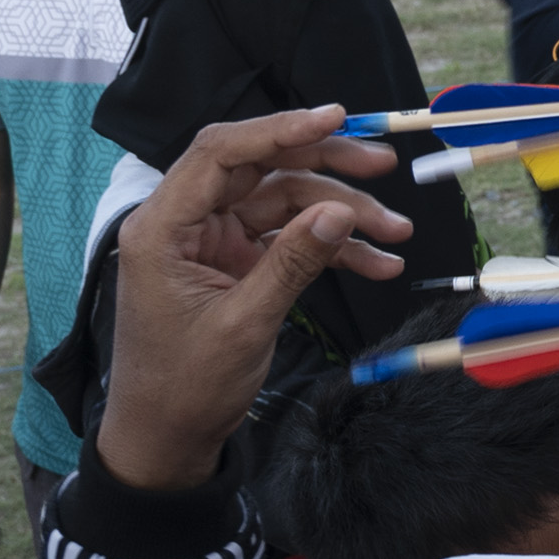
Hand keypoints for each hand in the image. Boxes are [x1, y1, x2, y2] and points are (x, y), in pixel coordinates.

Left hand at [96, 109, 412, 493]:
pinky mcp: (235, 265)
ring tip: (396, 233)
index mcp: (163, 226)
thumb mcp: (244, 324)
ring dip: (341, 215)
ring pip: (284, 204)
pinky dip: (330, 250)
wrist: (167, 439)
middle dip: (324, 167)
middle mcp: (185, 223)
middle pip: (260, 170)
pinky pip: (288, 241)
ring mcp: (212, 243)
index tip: (336, 119)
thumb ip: (291, 262)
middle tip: (383, 166)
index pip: (220, 154)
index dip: (279, 130)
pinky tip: (375, 263)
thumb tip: (338, 212)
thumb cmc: (185, 387)